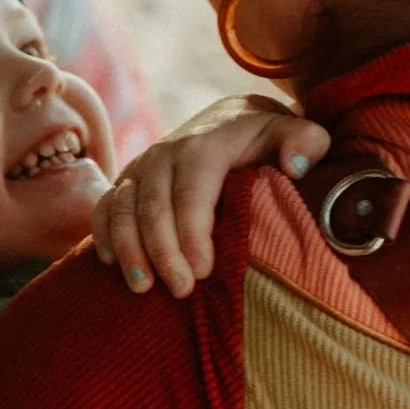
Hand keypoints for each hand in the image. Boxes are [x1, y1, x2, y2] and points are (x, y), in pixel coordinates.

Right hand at [93, 94, 329, 296]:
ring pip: (122, 207)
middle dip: (163, 251)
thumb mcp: (299, 132)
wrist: (235, 119)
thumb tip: (295, 166)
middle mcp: (167, 151)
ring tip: (143, 288)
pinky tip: (112, 265)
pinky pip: (104, 207)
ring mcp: (143, 166)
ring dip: (129, 249)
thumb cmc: (271, 139)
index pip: (193, 187)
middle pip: (154, 203)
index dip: (193, 231)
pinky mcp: (128, 181)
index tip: (202, 271)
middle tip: (180, 290)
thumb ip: (306, 142)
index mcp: (207, 141)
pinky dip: (103, 235)